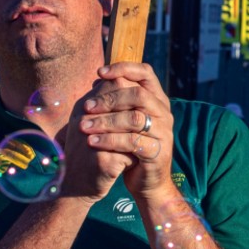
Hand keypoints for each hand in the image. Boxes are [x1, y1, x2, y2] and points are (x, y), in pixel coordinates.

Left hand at [78, 63, 174, 199]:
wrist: (147, 181)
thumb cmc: (131, 146)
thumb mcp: (124, 120)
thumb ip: (117, 100)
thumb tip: (99, 78)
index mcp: (157, 99)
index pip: (145, 73)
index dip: (124, 68)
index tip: (100, 72)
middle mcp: (164, 113)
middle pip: (139, 94)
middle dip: (109, 98)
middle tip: (86, 107)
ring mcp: (164, 133)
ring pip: (135, 119)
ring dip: (106, 121)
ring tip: (84, 127)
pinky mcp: (158, 152)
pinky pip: (133, 142)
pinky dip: (110, 140)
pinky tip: (93, 142)